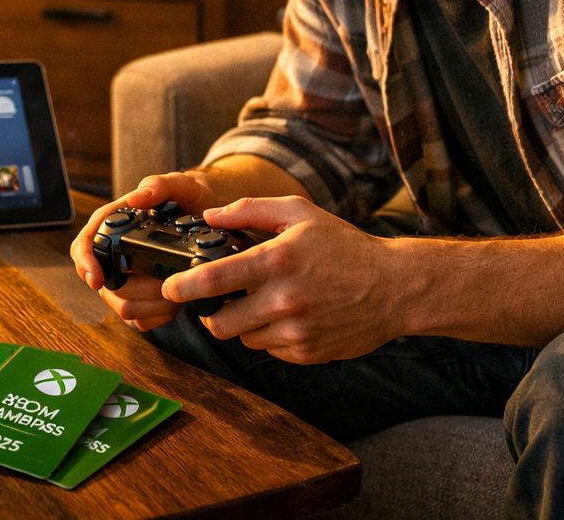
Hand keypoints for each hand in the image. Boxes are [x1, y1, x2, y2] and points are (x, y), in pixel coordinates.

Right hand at [69, 170, 222, 331]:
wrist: (210, 217)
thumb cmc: (190, 199)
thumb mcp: (180, 185)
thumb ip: (159, 186)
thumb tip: (137, 198)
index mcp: (113, 225)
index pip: (84, 246)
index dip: (85, 264)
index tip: (97, 278)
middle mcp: (115, 255)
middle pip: (106, 286)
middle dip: (137, 290)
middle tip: (166, 284)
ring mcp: (127, 280)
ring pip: (124, 307)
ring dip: (151, 305)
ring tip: (176, 292)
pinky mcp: (142, 300)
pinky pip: (140, 320)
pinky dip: (158, 316)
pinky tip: (176, 303)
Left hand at [162, 196, 403, 363]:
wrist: (394, 287)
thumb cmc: (344, 246)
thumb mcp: (300, 214)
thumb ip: (250, 210)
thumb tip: (210, 216)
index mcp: (276, 261)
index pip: (213, 280)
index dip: (182, 287)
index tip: (169, 288)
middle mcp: (283, 300)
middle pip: (220, 323)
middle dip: (213, 313)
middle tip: (220, 300)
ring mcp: (296, 332)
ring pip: (244, 338)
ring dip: (245, 324)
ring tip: (267, 302)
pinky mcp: (307, 353)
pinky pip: (270, 349)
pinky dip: (271, 336)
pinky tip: (291, 316)